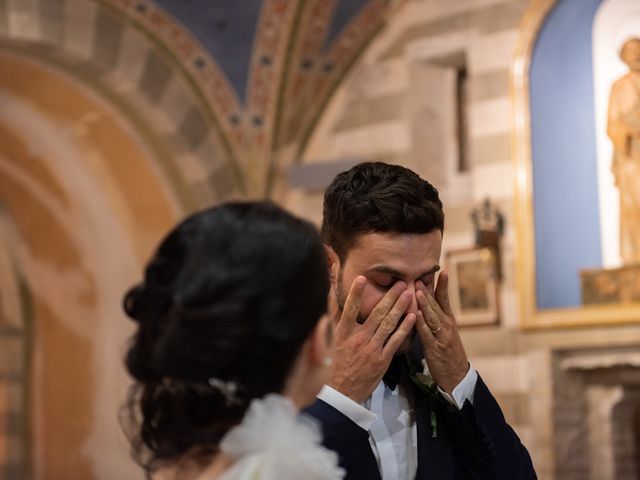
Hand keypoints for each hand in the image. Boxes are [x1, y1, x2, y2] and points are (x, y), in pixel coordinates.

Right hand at [329, 276, 416, 402]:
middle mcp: (358, 339)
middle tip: (400, 282)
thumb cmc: (334, 366)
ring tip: (409, 294)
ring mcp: (372, 349)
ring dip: (400, 307)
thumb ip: (330, 321)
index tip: (362, 278)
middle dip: (389, 296)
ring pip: (388, 324)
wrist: (341, 393)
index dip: (355, 293)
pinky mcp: (382, 359)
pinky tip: (412, 317)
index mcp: (343, 334)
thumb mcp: (328, 342)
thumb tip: (328, 301)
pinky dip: (404, 328)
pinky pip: (395, 341)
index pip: (349, 309)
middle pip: (376, 313)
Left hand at [415, 270, 468, 394]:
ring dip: (425, 303)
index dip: (443, 284)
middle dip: (429, 290)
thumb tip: (424, 300)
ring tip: (418, 290)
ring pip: (432, 317)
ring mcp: (442, 336)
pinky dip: (421, 324)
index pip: (445, 298)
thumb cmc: (446, 352)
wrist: (456, 375)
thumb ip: (434, 316)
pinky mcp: (435, 348)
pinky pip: (427, 334)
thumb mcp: (443, 331)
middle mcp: (447, 325)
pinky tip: (416, 315)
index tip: (442, 270)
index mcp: (448, 320)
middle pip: (437, 304)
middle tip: (422, 275)